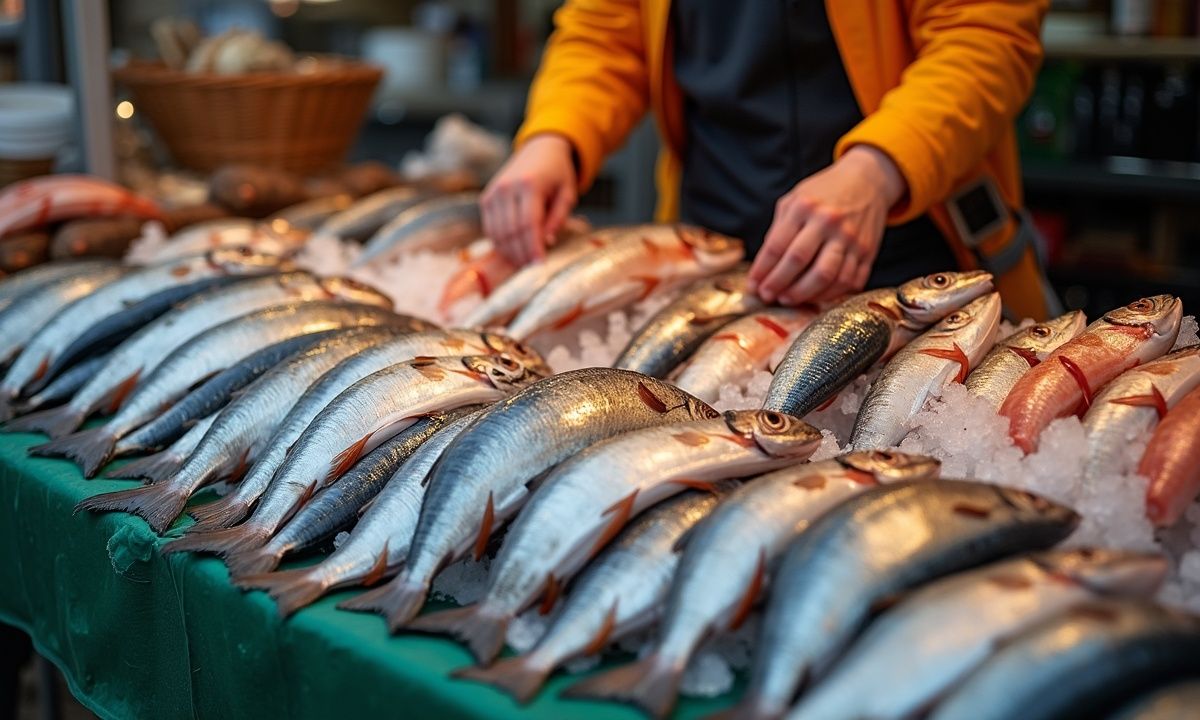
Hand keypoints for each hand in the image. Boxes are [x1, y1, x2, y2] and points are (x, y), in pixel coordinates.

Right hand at [481, 134, 577, 265]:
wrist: (539, 150)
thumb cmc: (557, 173)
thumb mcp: (568, 193)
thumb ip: (558, 218)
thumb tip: (546, 242)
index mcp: (530, 184)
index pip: (528, 224)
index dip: (533, 248)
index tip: (539, 265)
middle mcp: (507, 187)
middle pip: (511, 231)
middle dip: (521, 254)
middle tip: (532, 268)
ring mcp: (493, 192)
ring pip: (497, 233)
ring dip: (509, 252)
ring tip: (523, 262)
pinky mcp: (486, 198)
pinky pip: (489, 228)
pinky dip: (499, 243)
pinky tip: (512, 250)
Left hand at [748, 145, 905, 304]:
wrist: (868, 181)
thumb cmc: (825, 193)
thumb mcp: (795, 199)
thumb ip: (779, 230)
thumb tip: (764, 267)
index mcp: (805, 207)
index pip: (777, 245)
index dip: (762, 270)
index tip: (753, 285)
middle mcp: (829, 222)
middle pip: (798, 261)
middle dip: (778, 284)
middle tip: (767, 296)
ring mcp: (851, 238)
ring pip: (826, 276)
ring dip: (803, 294)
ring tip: (787, 299)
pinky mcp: (868, 251)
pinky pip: (849, 281)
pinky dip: (830, 295)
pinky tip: (814, 297)